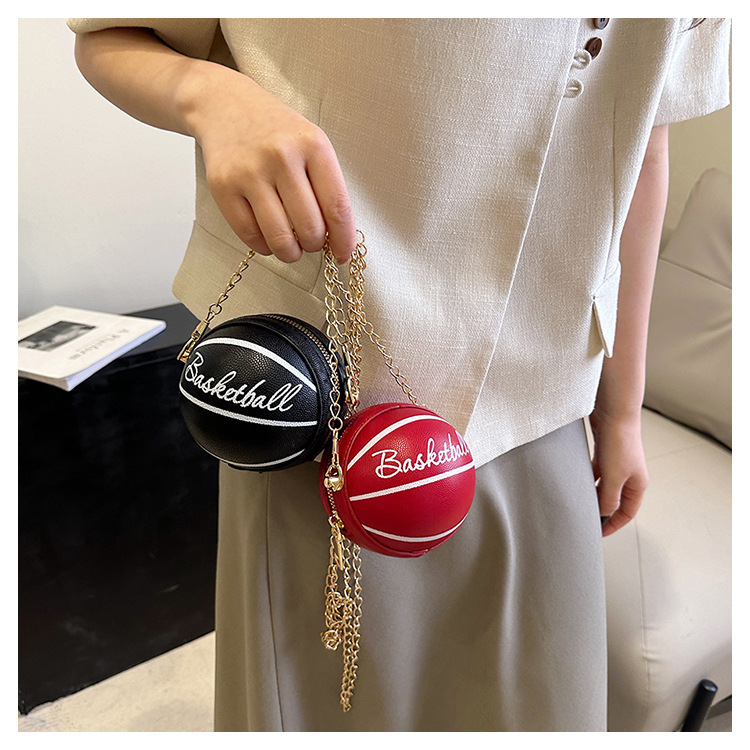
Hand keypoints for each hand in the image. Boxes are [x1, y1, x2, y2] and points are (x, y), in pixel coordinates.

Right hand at [187, 66, 355, 263]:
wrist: (224, 105)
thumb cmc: (275, 131)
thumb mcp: (311, 144)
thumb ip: (326, 187)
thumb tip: (336, 238)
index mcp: (312, 145)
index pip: (337, 207)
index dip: (343, 240)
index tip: (343, 255)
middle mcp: (281, 157)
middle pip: (309, 228)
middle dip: (314, 245)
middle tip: (311, 241)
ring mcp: (249, 172)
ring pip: (280, 238)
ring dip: (290, 252)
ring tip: (291, 247)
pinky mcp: (222, 186)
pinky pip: (250, 235)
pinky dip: (263, 246)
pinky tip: (268, 238)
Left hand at [588, 409, 648, 535]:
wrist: (614, 411)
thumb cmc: (619, 442)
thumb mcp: (614, 476)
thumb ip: (608, 498)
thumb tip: (603, 513)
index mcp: (637, 484)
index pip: (627, 512)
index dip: (613, 524)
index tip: (597, 534)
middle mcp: (629, 475)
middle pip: (615, 500)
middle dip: (601, 511)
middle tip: (584, 519)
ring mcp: (616, 463)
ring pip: (603, 486)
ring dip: (592, 494)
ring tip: (576, 503)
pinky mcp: (604, 452)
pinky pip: (595, 472)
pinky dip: (587, 479)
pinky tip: (575, 482)